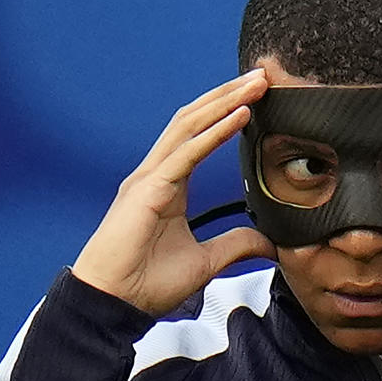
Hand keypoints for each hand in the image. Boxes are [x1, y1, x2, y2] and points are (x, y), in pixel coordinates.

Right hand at [72, 68, 275, 315]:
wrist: (112, 304)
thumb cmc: (146, 282)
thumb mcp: (206, 261)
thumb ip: (236, 245)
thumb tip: (269, 243)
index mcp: (167, 184)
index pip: (200, 135)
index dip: (227, 113)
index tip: (256, 98)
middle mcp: (157, 172)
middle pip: (196, 119)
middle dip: (228, 95)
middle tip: (262, 77)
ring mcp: (149, 177)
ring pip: (191, 125)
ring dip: (225, 101)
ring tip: (254, 85)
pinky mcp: (149, 189)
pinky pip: (187, 153)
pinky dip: (215, 132)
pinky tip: (240, 116)